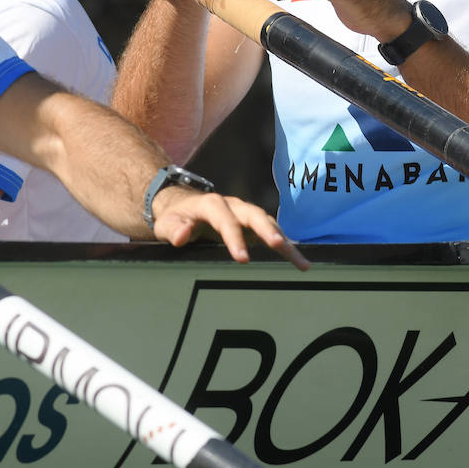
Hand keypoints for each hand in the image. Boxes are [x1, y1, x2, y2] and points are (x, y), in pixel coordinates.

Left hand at [151, 186, 310, 269]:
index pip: (226, 220)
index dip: (235, 238)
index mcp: (212, 204)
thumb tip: (183, 235)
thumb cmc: (175, 218)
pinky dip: (286, 246)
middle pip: (256, 215)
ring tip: (302, 263)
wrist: (183, 207)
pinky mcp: (254, 226)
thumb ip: (173, 230)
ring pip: (269, 224)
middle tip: (281, 246)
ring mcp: (246, 214)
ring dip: (285, 242)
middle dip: (269, 231)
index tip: (242, 259)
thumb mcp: (166, 224)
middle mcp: (234, 206)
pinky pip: (272, 233)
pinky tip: (299, 262)